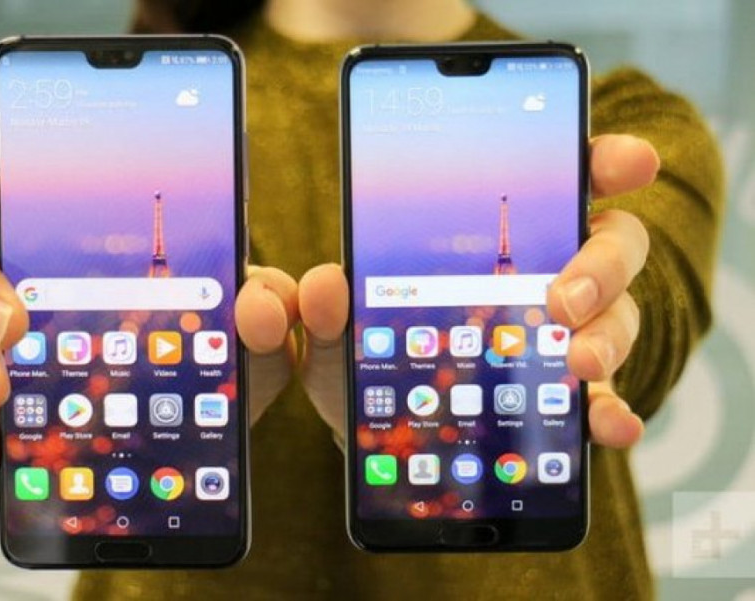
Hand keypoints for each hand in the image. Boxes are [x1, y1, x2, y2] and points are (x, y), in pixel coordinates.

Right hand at [0, 133, 298, 472]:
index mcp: (72, 204)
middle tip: (10, 325)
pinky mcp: (19, 372)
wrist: (216, 369)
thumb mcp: (249, 299)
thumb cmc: (225, 315)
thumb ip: (263, 295)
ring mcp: (15, 312)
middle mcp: (30, 251)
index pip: (1, 167)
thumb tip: (259, 307)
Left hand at [298, 134, 659, 449]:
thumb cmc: (370, 356)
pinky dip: (614, 410)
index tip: (632, 162)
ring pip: (620, 313)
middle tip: (563, 297)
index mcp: (500, 232)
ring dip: (609, 335)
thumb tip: (326, 282)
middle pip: (612, 243)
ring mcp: (568, 331)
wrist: (383, 424)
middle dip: (602, 264)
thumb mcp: (343, 330)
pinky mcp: (569, 391)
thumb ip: (332, 305)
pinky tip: (611, 424)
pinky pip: (607, 396)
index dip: (604, 161)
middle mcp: (549, 269)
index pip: (565, 178)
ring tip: (577, 362)